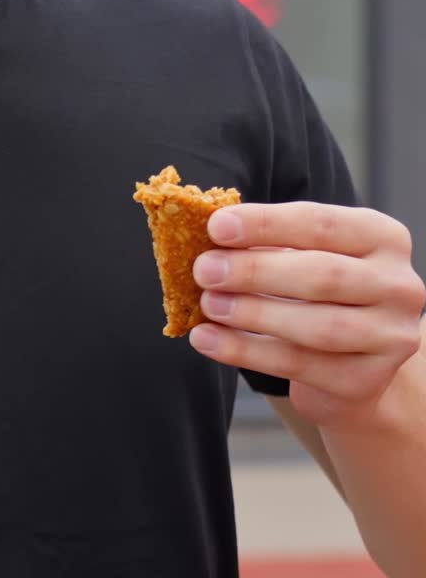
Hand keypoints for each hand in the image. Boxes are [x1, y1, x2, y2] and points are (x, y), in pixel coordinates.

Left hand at [190, 202, 425, 425]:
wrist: (352, 358)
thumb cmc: (320, 289)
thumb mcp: (305, 254)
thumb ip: (269, 243)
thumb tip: (212, 238)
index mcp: (383, 237)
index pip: (321, 224)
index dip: (266, 224)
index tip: (217, 226)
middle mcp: (399, 285)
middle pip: (323, 275)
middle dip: (255, 271)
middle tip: (205, 269)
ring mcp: (390, 337)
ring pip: (315, 326)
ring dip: (252, 314)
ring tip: (208, 304)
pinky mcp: (367, 381)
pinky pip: (299, 366)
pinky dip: (245, 352)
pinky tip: (208, 339)